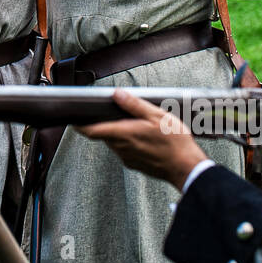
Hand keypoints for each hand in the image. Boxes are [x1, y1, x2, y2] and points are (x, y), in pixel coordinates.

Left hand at [77, 89, 208, 188]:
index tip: (75, 119)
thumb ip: (134, 105)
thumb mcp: (157, 116)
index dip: (81, 125)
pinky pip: (125, 151)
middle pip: (104, 135)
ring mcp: (128, 158)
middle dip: (106, 124)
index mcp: (124, 134)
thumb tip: (117, 94)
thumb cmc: (174, 142)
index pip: (92, 131)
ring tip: (135, 123)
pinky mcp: (135, 164)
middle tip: (115, 113)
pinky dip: (129, 142)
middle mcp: (122, 148)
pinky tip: (144, 137)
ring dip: (119, 133)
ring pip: (115, 143)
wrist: (186, 168)